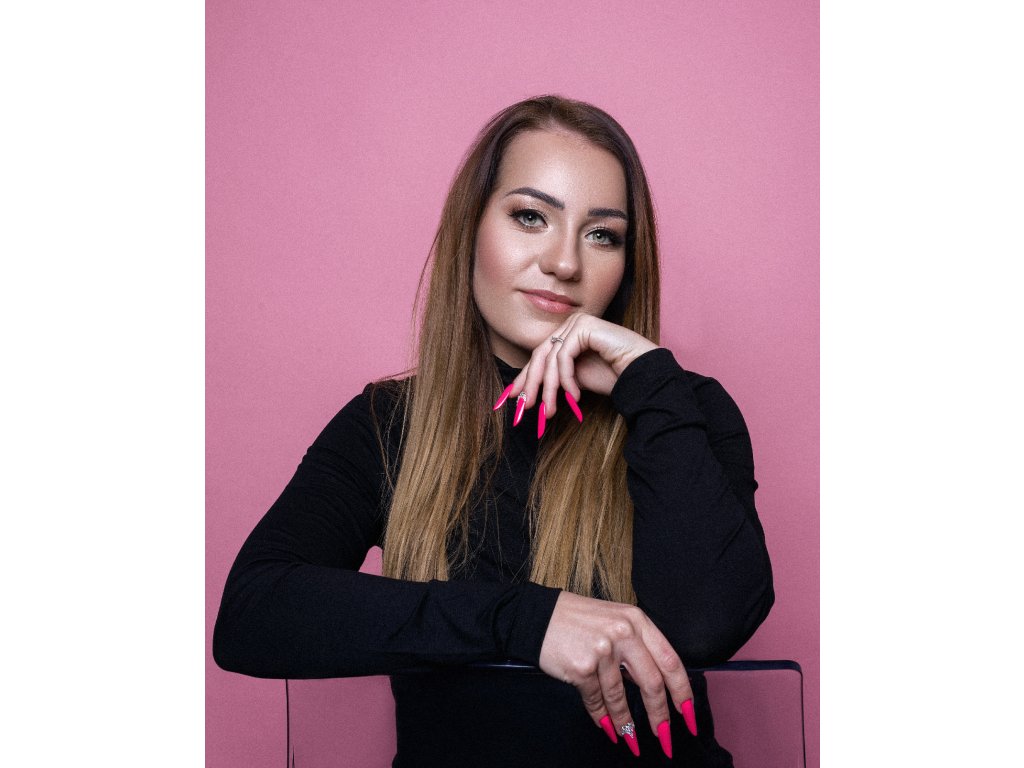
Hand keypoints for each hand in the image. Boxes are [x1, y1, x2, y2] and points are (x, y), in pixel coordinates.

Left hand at [504, 313, 657, 424]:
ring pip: (550, 359)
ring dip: (549, 389)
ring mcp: (577, 323)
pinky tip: (574, 396)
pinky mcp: (584, 326)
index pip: (540, 356)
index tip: (515, 398)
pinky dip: (566, 379)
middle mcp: (571, 325)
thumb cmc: (613, 377)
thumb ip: (555, 378)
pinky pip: (564, 356)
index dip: (526, 378)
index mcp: (568, 335)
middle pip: (540, 356)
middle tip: (525, 407)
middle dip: (532, 384)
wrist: (641, 374)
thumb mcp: (575, 380)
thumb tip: (528, 390)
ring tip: (551, 410)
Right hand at [538, 591, 694, 756]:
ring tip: (630, 738)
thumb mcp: (615, 621)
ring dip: (627, 724)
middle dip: (659, 716)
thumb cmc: (577, 620)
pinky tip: (607, 726)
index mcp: (637, 620)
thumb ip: (636, 647)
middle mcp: (624, 632)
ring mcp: (602, 650)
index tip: (687, 714)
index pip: (671, 660)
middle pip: (653, 683)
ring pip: (621, 697)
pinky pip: (597, 701)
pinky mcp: (582, 667)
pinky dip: (602, 717)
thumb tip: (654, 686)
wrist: (537, 616)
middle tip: (664, 737)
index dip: (683, 692)